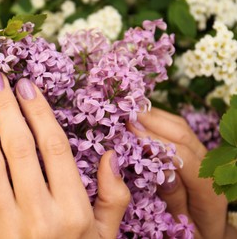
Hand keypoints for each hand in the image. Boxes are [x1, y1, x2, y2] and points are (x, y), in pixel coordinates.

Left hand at [0, 70, 129, 237]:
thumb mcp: (105, 237)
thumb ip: (114, 198)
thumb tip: (111, 156)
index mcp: (73, 211)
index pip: (54, 148)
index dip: (40, 112)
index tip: (26, 85)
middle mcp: (39, 214)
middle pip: (19, 148)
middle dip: (6, 108)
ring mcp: (4, 226)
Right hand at [129, 108, 236, 238]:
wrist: (211, 230)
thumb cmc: (193, 232)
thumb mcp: (181, 225)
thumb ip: (175, 199)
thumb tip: (162, 169)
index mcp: (209, 190)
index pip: (183, 157)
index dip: (156, 140)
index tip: (130, 129)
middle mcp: (210, 167)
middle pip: (183, 134)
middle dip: (153, 120)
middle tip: (126, 112)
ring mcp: (204, 157)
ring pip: (181, 128)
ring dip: (155, 116)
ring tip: (130, 109)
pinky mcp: (195, 152)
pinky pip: (178, 130)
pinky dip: (159, 120)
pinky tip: (142, 117)